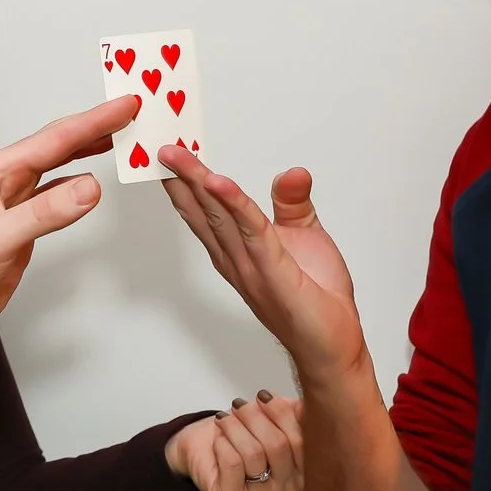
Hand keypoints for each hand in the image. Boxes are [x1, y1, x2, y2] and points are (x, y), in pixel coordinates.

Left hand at [0, 95, 142, 359]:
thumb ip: (44, 213)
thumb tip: (90, 187)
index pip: (54, 140)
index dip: (93, 121)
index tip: (125, 106)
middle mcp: (5, 181)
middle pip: (58, 145)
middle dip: (95, 126)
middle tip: (130, 110)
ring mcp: (13, 203)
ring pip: (58, 167)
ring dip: (87, 151)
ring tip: (118, 135)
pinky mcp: (20, 227)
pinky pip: (56, 196)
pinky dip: (78, 186)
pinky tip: (92, 181)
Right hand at [160, 151, 367, 382]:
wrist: (332, 345)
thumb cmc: (317, 299)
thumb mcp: (306, 235)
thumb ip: (292, 203)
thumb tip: (293, 172)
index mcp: (238, 251)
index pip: (206, 211)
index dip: (186, 181)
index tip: (170, 152)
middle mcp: (235, 260)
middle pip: (202, 210)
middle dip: (179, 176)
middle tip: (158, 145)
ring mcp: (250, 268)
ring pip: (218, 217)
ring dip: (195, 183)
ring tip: (177, 155)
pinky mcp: (274, 274)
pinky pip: (252, 232)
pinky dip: (234, 204)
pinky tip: (218, 182)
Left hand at [166, 392, 304, 490]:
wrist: (202, 449)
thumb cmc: (240, 437)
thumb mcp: (274, 418)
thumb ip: (297, 412)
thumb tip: (310, 405)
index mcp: (306, 473)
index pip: (303, 440)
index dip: (282, 414)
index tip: (264, 396)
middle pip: (279, 446)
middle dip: (255, 418)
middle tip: (239, 405)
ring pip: (253, 453)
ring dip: (235, 428)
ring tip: (225, 419)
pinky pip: (233, 463)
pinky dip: (223, 443)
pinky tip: (219, 440)